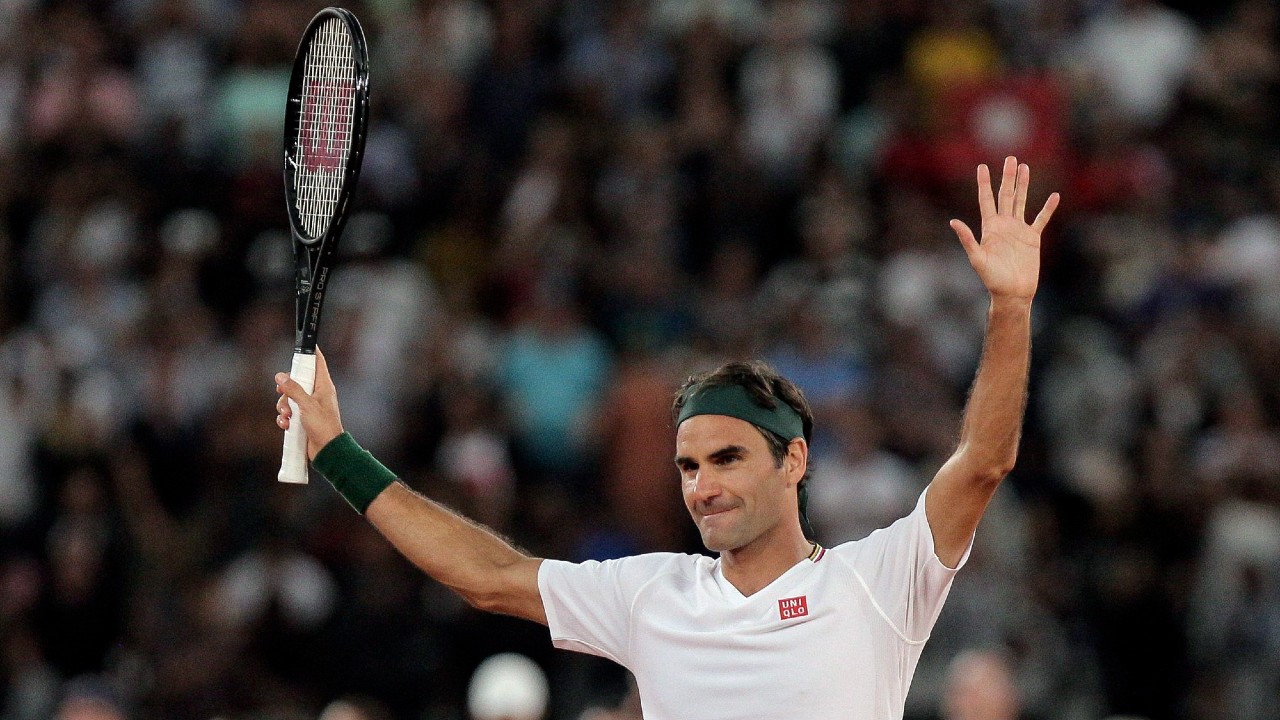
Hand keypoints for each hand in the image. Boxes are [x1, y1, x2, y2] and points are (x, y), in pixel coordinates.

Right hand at [275, 347, 343, 458]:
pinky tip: (286, 425)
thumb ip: (293, 390)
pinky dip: (285, 418)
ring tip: (286, 416)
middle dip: (286, 389)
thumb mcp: (306, 405)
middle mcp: (317, 394)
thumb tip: (280, 376)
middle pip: (297, 381)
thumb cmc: (323, 426)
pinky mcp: (303, 418)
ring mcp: (310, 406)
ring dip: (283, 407)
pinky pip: (289, 412)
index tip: (304, 344)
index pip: (318, 363)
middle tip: (281, 394)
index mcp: (324, 386)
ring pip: (290, 398)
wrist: (327, 450)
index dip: (311, 353)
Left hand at [950, 156, 1059, 301]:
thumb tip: (953, 221)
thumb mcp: (977, 258)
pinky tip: (1054, 196)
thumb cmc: (992, 279)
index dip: (984, 183)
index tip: (982, 166)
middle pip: (1006, 195)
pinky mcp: (1032, 239)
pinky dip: (1047, 208)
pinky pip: (1041, 220)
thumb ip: (967, 239)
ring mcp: (1018, 231)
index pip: (986, 199)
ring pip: (1022, 202)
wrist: (1012, 292)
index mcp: (989, 227)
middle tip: (1010, 158)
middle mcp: (1004, 225)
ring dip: (1023, 185)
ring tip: (1025, 167)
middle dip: (1007, 177)